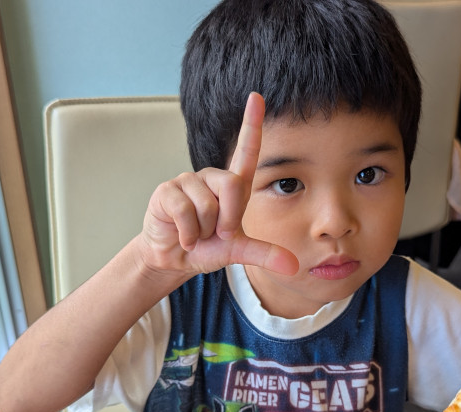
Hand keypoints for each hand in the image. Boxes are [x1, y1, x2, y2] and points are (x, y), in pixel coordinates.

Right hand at [139, 92, 298, 277]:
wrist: (174, 259)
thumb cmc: (207, 248)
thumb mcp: (238, 252)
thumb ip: (265, 255)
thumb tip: (294, 267)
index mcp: (233, 186)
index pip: (246, 149)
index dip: (252, 123)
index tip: (257, 95)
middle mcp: (212, 178)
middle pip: (233, 185)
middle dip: (227, 219)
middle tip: (215, 234)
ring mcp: (187, 182)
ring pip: (208, 204)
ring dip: (204, 231)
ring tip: (196, 234)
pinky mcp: (166, 191)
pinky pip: (185, 211)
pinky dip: (188, 234)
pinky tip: (182, 237)